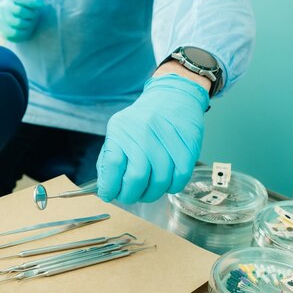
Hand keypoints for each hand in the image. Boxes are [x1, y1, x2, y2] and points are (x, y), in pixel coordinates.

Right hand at [0, 0, 43, 41]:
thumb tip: (38, 1)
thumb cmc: (27, 9)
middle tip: (36, 16)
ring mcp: (2, 19)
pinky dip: (24, 32)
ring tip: (30, 23)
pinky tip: (25, 29)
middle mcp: (4, 6)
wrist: (16, 21)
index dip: (31, 1)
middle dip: (31, 14)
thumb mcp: (31, 1)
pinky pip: (16, 33)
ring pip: (19, 23)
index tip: (41, 5)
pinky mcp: (3, 30)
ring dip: (28, 24)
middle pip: (20, 11)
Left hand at [96, 74, 209, 203]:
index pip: (112, 165)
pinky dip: (170, 188)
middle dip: (130, 195)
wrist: (172, 96)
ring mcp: (167, 140)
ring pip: (159, 183)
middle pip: (136, 177)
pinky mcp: (187, 148)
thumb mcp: (118, 130)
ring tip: (147, 190)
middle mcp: (143, 133)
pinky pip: (178, 180)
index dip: (109, 186)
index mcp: (121, 129)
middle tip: (129, 196)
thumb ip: (109, 157)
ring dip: (151, 194)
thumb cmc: (142, 120)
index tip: (108, 195)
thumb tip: (106, 187)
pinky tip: (164, 181)